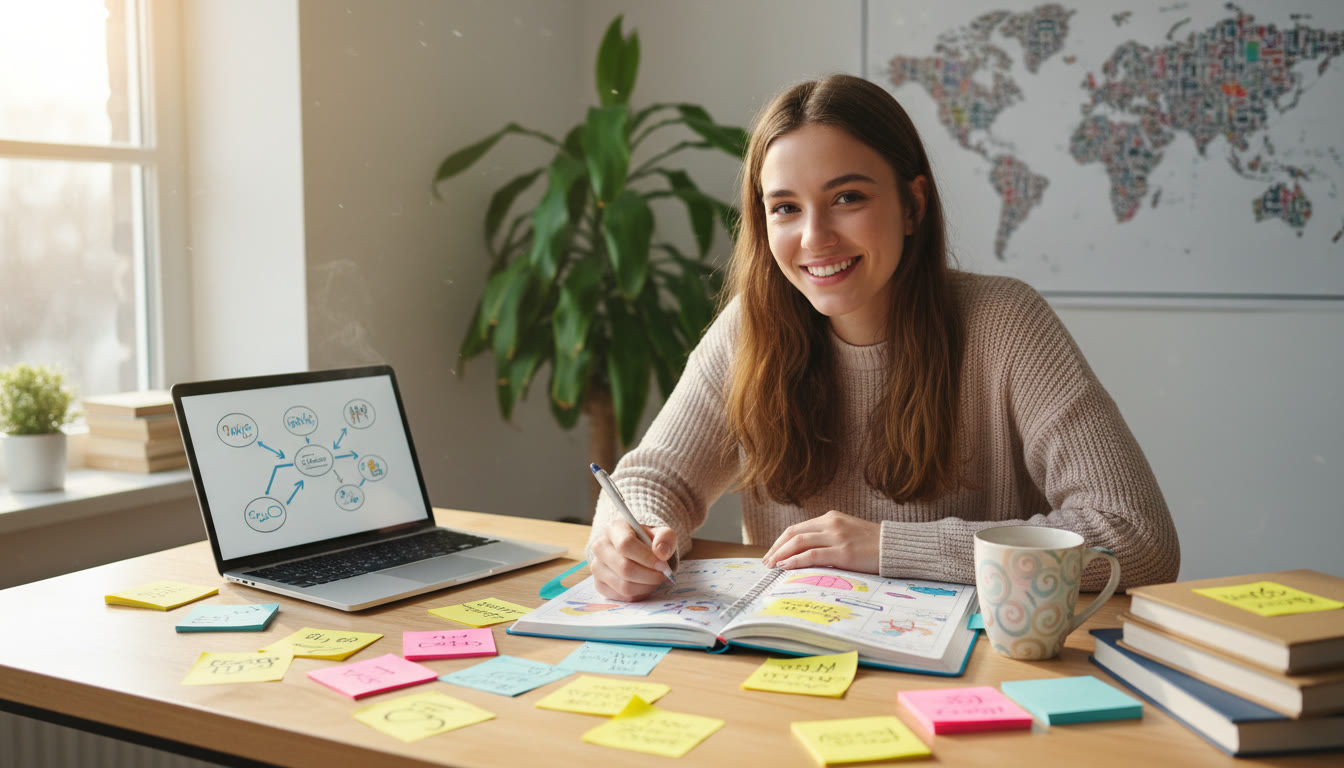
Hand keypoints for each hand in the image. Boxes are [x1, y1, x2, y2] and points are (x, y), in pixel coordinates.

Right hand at [590, 521, 677, 601]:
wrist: (637, 551)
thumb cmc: (649, 542)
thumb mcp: (662, 534)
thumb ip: (665, 538)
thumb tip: (661, 552)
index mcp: (614, 529)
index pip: (626, 544)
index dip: (646, 558)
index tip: (663, 565)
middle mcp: (600, 547)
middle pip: (625, 568)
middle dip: (649, 576)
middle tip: (663, 575)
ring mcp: (597, 566)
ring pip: (623, 586)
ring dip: (646, 587)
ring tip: (656, 580)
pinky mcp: (598, 584)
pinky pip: (620, 596)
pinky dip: (638, 594)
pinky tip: (645, 586)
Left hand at [761, 510, 879, 572]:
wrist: (896, 547)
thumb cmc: (873, 545)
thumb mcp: (848, 534)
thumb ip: (828, 538)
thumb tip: (805, 554)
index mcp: (831, 518)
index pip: (797, 528)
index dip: (781, 542)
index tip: (772, 553)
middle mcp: (831, 523)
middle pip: (793, 534)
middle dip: (776, 548)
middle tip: (766, 562)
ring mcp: (837, 536)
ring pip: (799, 542)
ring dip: (781, 554)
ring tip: (771, 566)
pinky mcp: (843, 552)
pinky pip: (812, 555)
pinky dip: (795, 560)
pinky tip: (785, 566)